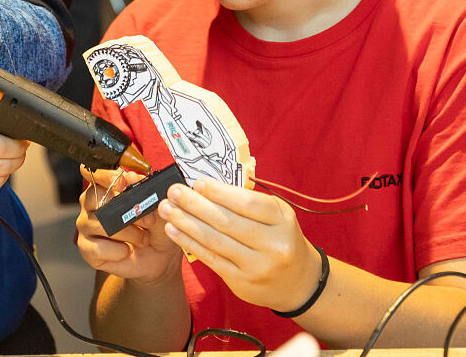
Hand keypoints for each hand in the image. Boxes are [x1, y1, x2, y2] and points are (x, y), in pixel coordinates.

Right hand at [76, 167, 184, 284]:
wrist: (158, 256)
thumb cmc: (156, 227)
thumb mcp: (157, 206)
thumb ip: (145, 190)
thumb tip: (132, 176)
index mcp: (106, 187)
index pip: (94, 173)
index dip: (104, 175)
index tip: (122, 182)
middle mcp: (91, 204)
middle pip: (94, 196)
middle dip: (125, 208)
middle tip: (147, 219)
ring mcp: (86, 225)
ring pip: (100, 223)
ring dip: (128, 232)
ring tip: (143, 238)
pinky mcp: (87, 248)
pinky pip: (98, 247)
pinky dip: (118, 250)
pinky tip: (127, 250)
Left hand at [158, 178, 319, 311]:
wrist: (298, 282)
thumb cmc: (281, 238)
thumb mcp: (277, 215)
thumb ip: (249, 202)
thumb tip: (207, 186)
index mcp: (283, 220)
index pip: (248, 203)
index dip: (220, 192)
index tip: (197, 182)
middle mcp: (273, 245)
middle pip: (227, 222)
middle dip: (195, 205)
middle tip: (174, 192)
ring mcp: (257, 267)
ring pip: (215, 241)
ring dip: (186, 223)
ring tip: (168, 209)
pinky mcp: (241, 283)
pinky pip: (211, 259)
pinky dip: (189, 243)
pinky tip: (174, 230)